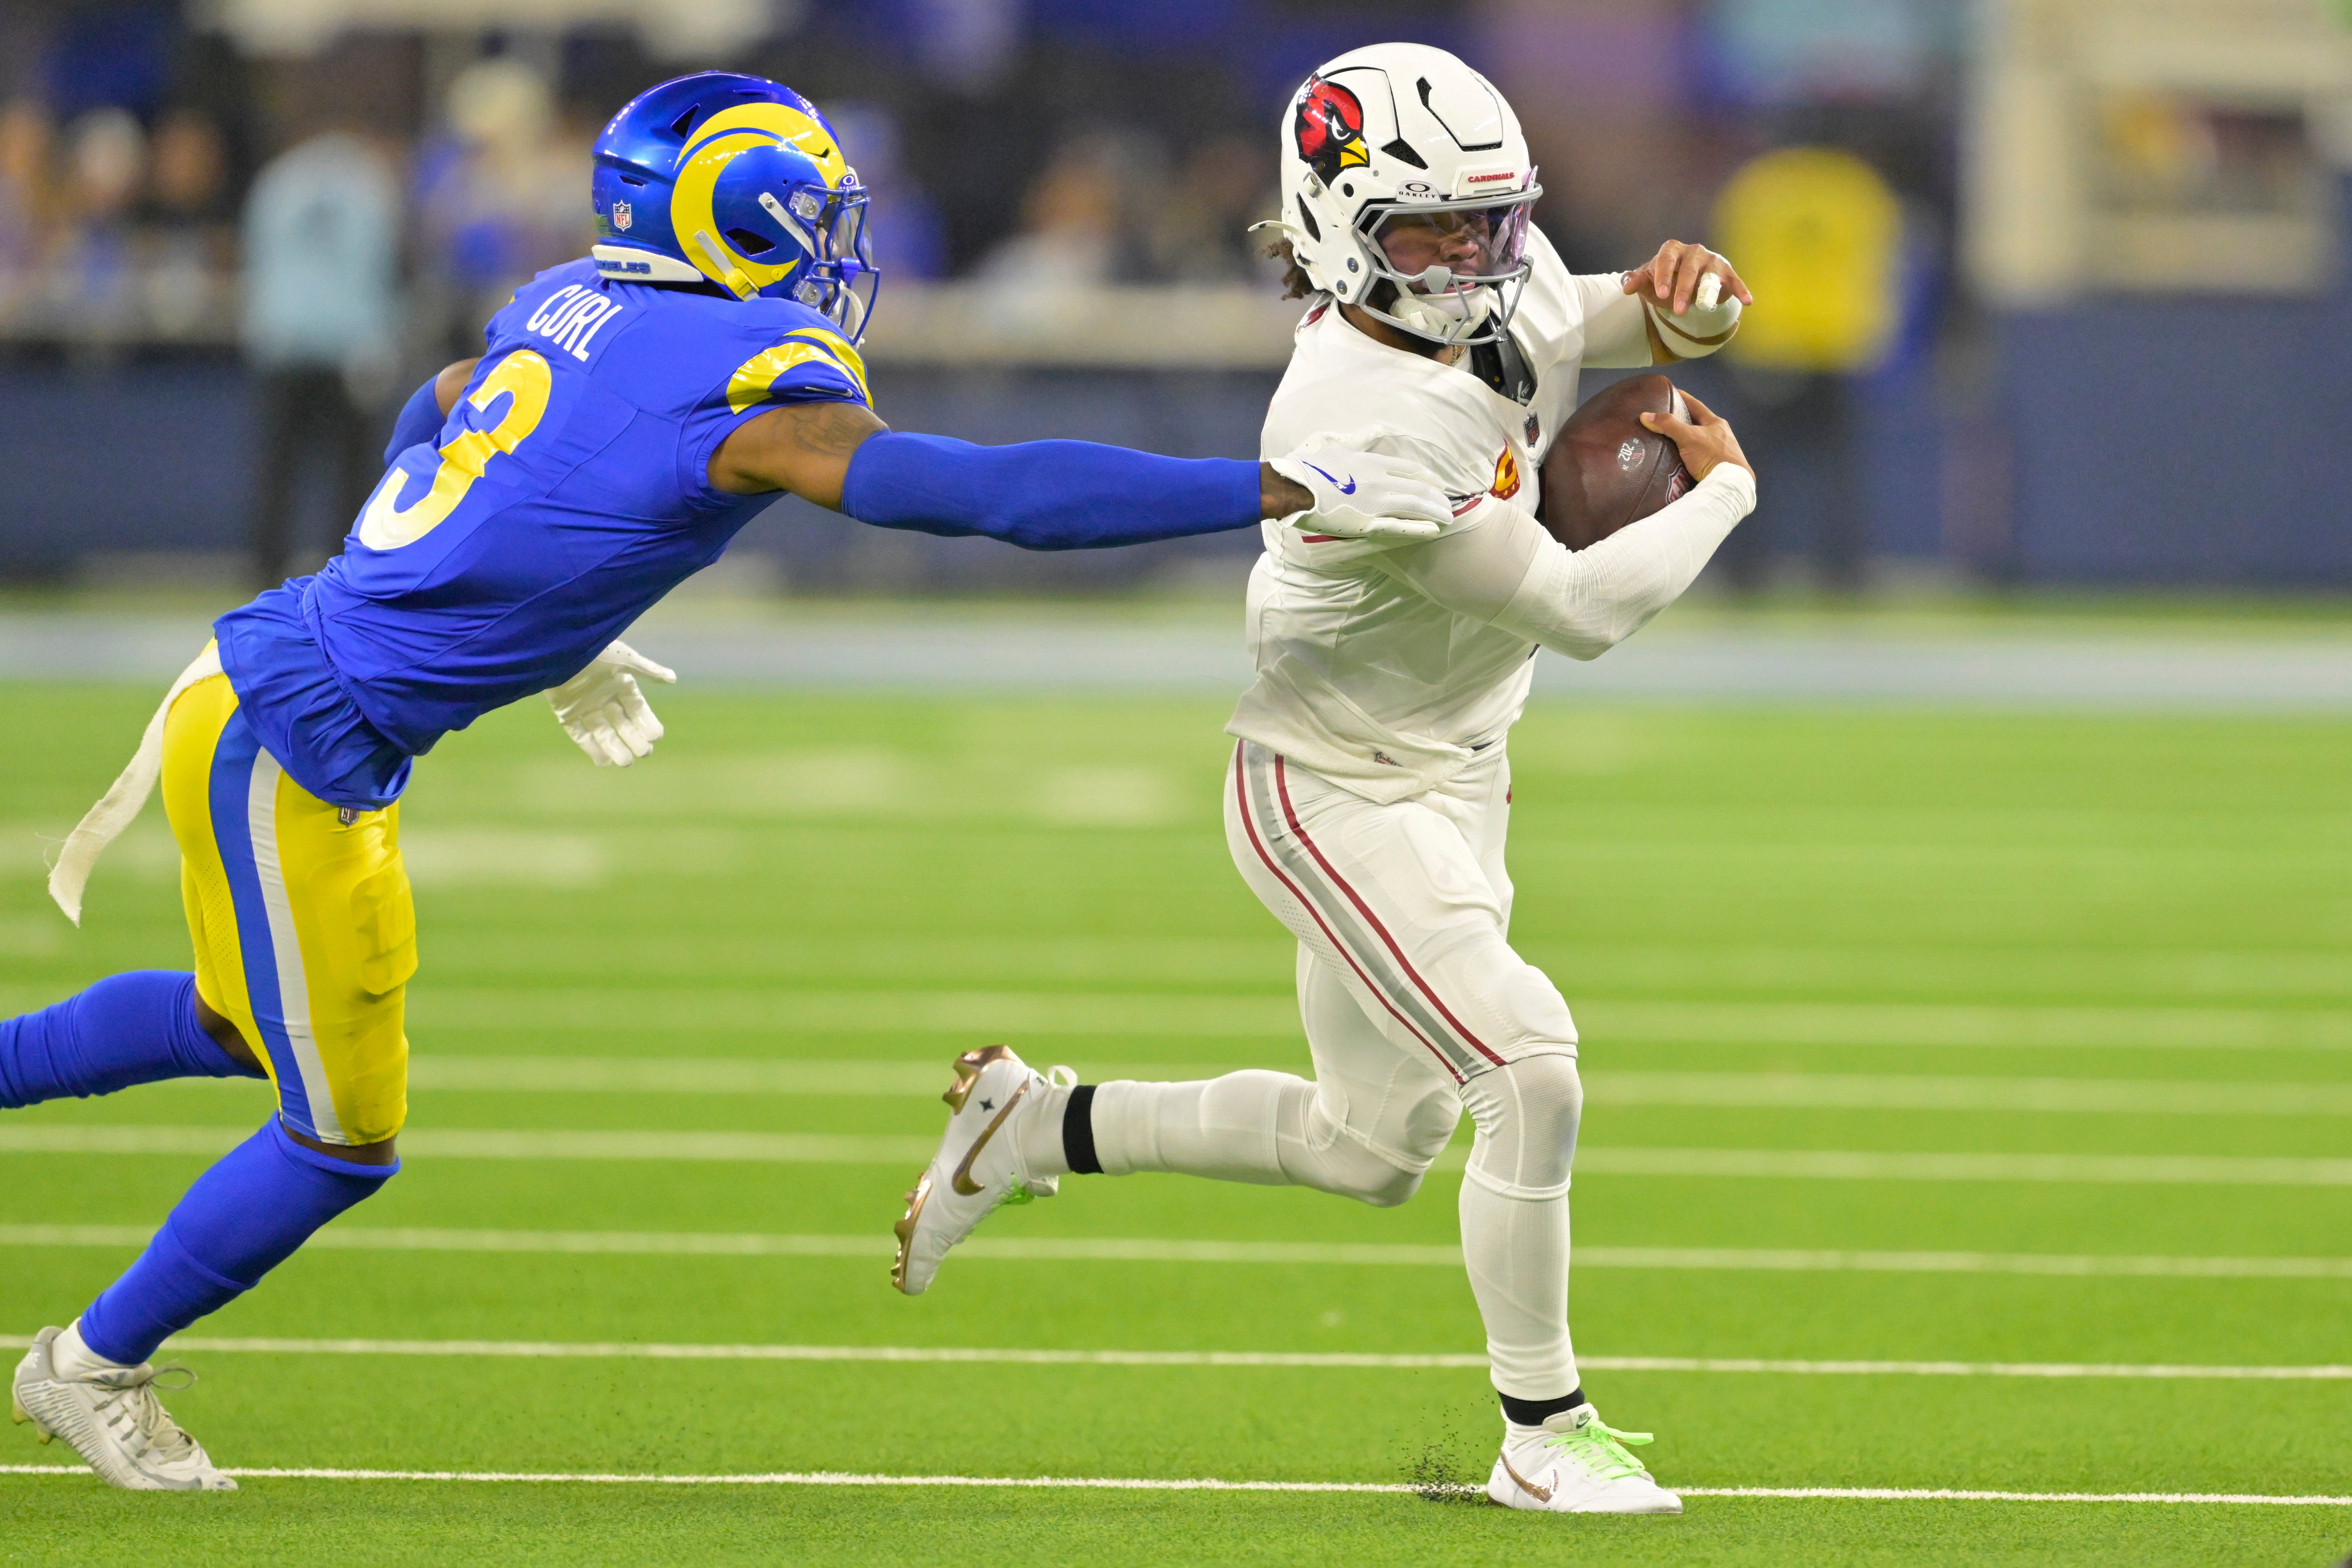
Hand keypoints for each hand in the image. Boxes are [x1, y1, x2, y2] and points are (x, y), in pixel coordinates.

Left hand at [546, 640, 676, 766]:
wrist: (560, 647)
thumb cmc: (596, 650)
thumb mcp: (625, 659)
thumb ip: (648, 670)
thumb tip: (673, 678)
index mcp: (618, 683)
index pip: (636, 708)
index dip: (646, 722)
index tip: (655, 736)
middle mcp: (602, 697)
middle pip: (621, 723)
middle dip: (633, 738)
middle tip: (644, 753)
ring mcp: (584, 706)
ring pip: (602, 732)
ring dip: (613, 747)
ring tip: (626, 762)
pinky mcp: (566, 713)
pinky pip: (579, 734)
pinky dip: (590, 747)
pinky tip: (603, 761)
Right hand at [1265, 448, 1454, 540]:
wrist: (1291, 488)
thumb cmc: (1306, 465)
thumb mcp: (1332, 442)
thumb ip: (1358, 438)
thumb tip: (1376, 428)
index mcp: (1370, 462)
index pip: (1407, 468)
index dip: (1425, 475)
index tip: (1436, 481)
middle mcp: (1379, 481)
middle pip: (1417, 487)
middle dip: (1436, 496)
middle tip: (1448, 502)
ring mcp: (1375, 504)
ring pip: (1414, 506)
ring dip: (1434, 511)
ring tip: (1448, 516)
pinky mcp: (1367, 525)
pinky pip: (1400, 527)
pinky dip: (1419, 528)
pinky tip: (1434, 529)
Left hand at [1622, 239, 1751, 316]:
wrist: (1686, 284)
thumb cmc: (1665, 282)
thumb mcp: (1650, 284)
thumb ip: (1639, 283)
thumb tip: (1627, 287)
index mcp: (1672, 250)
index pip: (1666, 259)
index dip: (1663, 275)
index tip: (1660, 293)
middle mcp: (1694, 251)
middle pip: (1689, 269)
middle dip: (1683, 290)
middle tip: (1678, 310)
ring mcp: (1712, 261)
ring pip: (1711, 276)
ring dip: (1707, 293)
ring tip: (1704, 307)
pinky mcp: (1727, 273)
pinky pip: (1734, 281)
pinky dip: (1740, 290)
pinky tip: (1748, 301)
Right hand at [1639, 390, 1749, 482]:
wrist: (1730, 484)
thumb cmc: (1712, 455)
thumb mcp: (1688, 437)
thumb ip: (1668, 425)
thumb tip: (1645, 415)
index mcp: (1716, 423)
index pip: (1696, 405)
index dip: (1682, 398)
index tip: (1669, 393)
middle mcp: (1720, 435)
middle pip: (1696, 423)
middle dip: (1681, 421)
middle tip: (1662, 419)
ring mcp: (1719, 451)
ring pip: (1697, 441)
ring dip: (1683, 440)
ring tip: (1665, 439)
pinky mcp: (1716, 466)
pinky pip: (1698, 456)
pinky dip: (1687, 455)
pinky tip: (1677, 459)